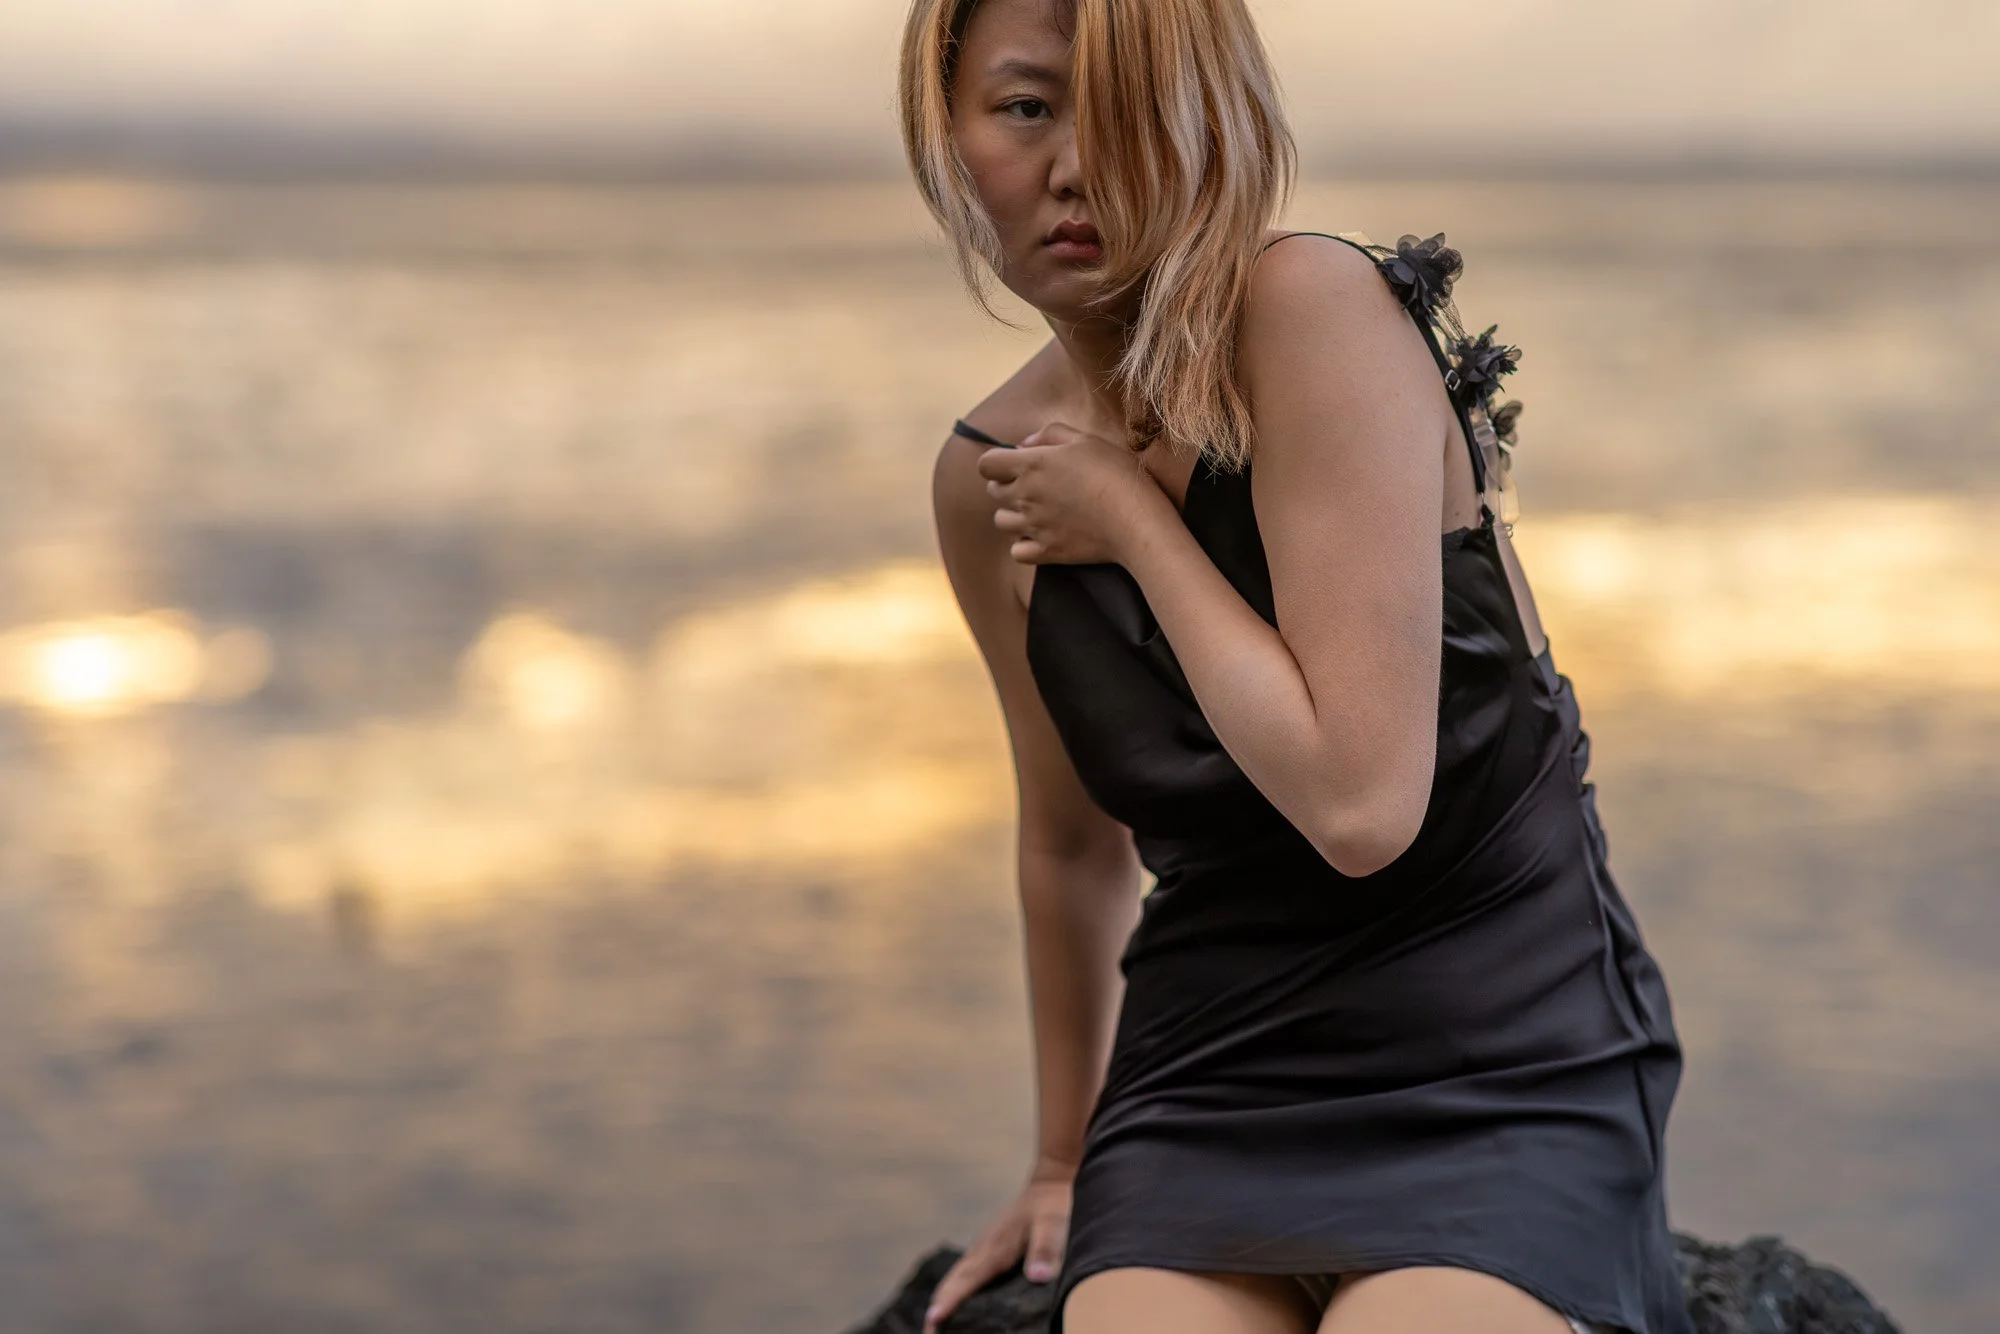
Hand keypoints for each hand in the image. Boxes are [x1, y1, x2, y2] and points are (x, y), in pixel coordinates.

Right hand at [922, 1165, 1073, 1331]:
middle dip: (938, 1307)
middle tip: (927, 1333)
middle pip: (952, 1281)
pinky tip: (960, 1301)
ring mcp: (984, 1247)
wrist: (1051, 1182)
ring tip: (935, 1324)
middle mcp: (983, 1249)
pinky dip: (955, 1289)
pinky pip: (966, 1272)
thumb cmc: (1052, 1206)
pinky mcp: (990, 1248)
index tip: (933, 1320)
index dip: (949, 1302)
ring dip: (944, 1298)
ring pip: (956, 1277)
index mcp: (995, 1249)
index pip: (966, 1280)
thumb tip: (1037, 1277)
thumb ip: (1045, 1251)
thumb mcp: (1053, 1226)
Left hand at [976, 421, 1174, 565]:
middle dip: (1007, 484)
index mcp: (1031, 465)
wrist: (1135, 520)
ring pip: (1001, 521)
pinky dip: (1024, 544)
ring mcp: (1033, 526)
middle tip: (1035, 484)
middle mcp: (1025, 496)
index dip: (998, 462)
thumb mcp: (1086, 440)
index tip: (1017, 462)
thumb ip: (1050, 435)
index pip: (986, 464)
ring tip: (1038, 510)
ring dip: (1013, 514)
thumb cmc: (1115, 473)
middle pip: (993, 491)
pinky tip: (1042, 536)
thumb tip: (1023, 444)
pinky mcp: (1046, 551)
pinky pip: (1017, 551)